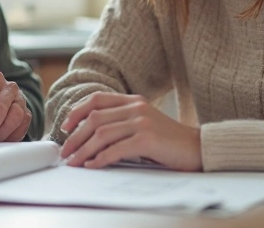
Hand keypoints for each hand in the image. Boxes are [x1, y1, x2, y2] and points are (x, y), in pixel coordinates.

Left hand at [59, 92, 201, 170]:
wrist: (198, 148)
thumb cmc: (169, 142)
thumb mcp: (144, 123)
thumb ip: (122, 122)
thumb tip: (90, 136)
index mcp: (134, 101)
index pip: (97, 99)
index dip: (77, 111)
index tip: (65, 127)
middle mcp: (136, 107)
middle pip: (94, 118)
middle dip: (75, 136)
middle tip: (65, 151)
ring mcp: (142, 122)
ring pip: (101, 133)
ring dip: (83, 150)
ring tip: (74, 162)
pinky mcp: (147, 139)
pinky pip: (116, 149)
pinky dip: (100, 158)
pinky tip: (92, 165)